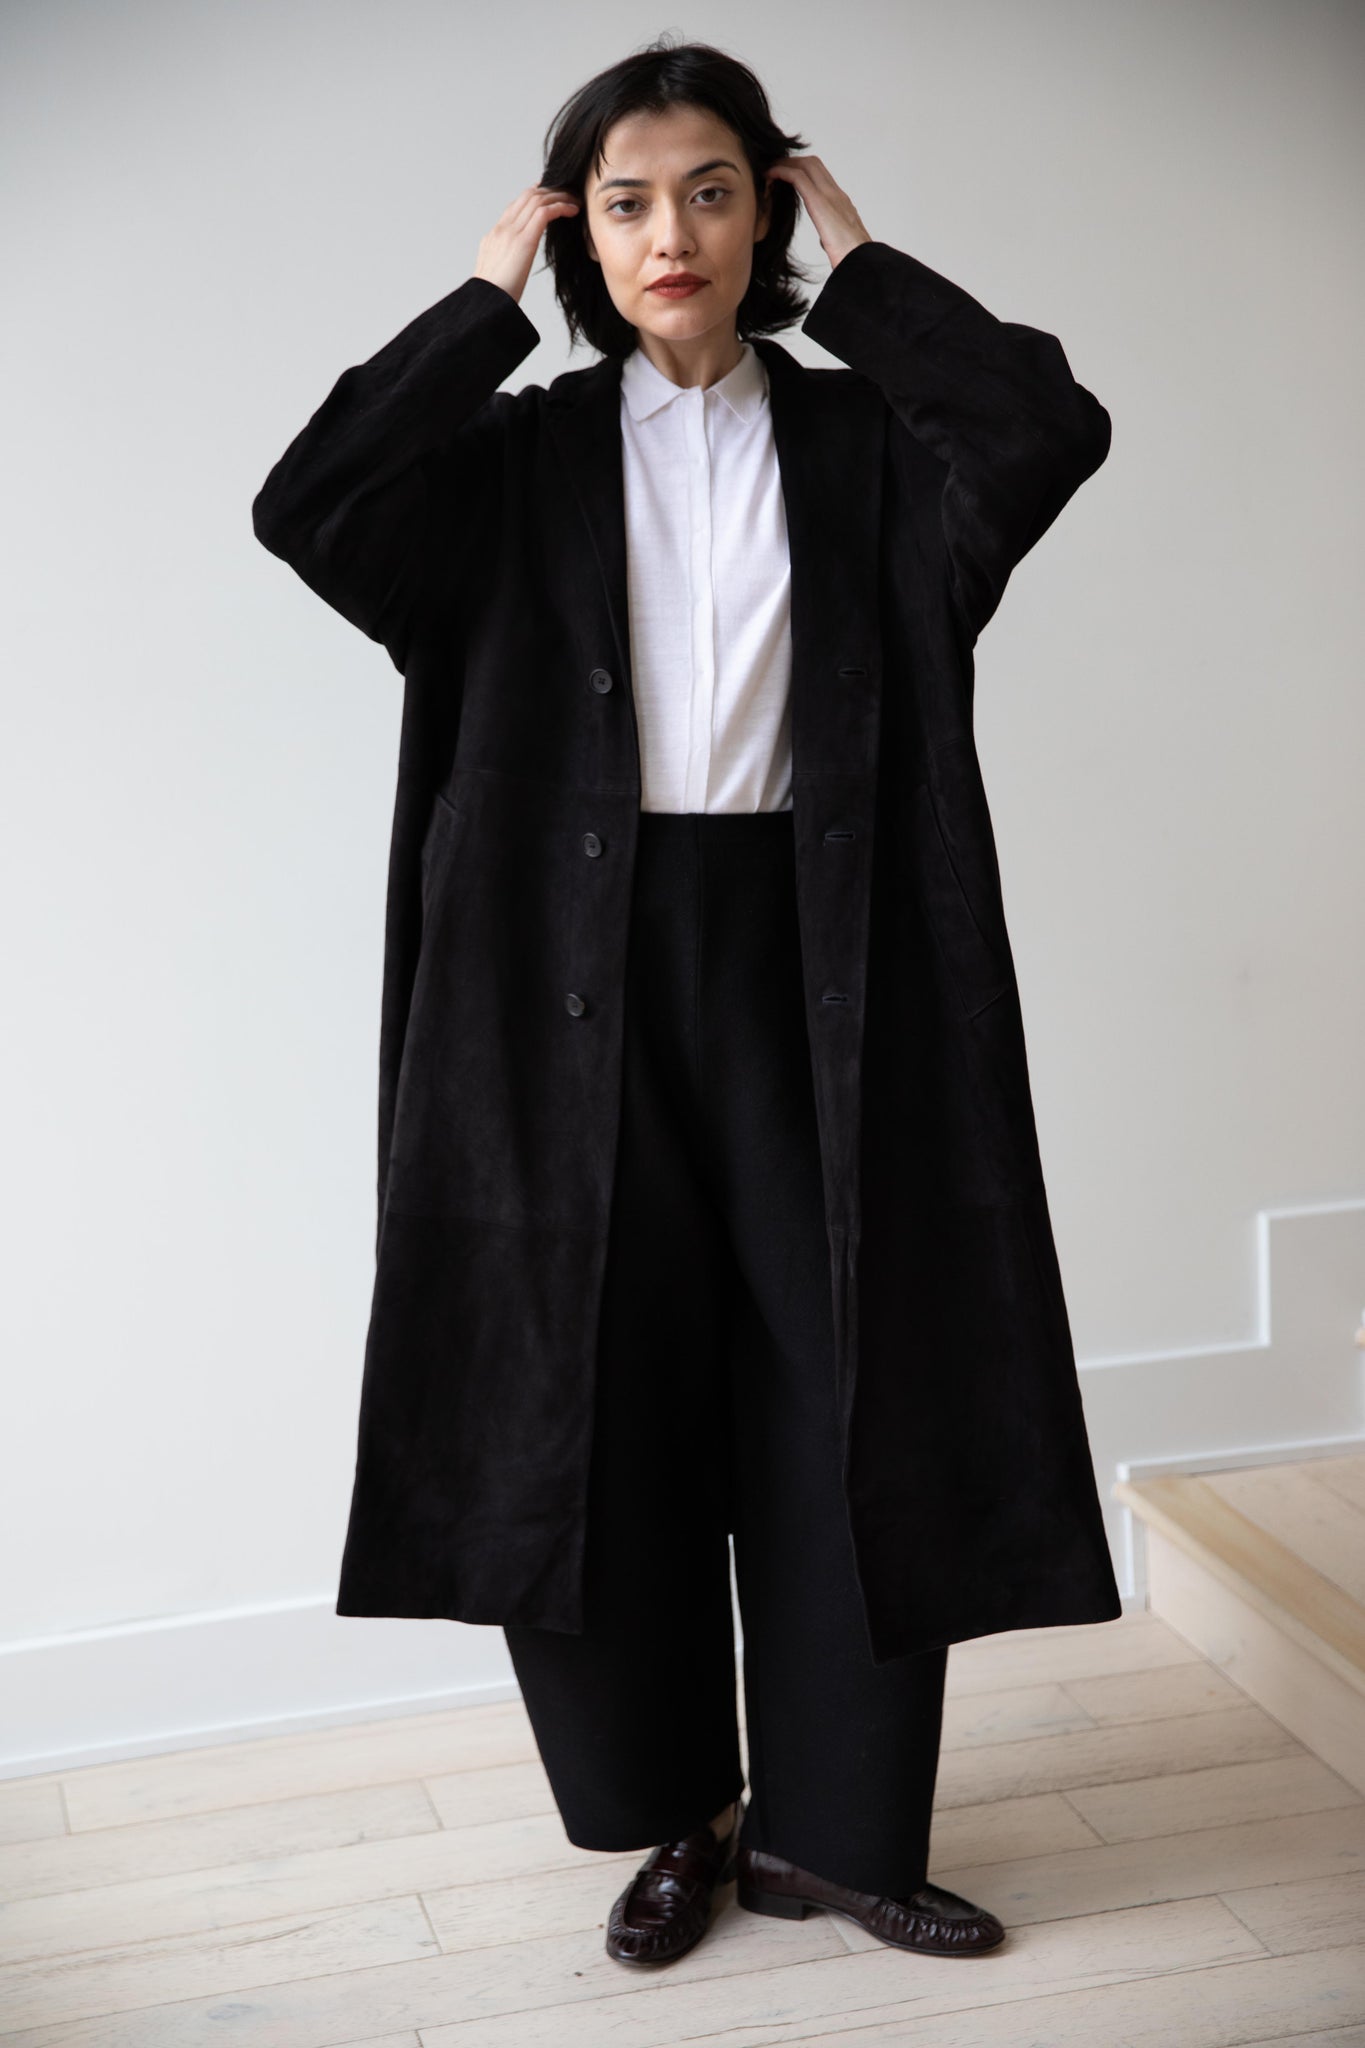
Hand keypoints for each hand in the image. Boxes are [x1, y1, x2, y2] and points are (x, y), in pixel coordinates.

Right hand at [475, 183, 580, 302]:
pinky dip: (560, 206)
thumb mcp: (496, 274)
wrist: (485, 306)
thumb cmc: (493, 299)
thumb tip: (512, 263)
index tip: (550, 194)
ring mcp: (511, 232)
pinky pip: (544, 212)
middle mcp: (502, 229)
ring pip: (537, 199)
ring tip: (575, 202)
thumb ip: (505, 262)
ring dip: (559, 197)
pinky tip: (572, 211)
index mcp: (494, 236)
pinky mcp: (523, 241)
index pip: (515, 206)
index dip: (534, 195)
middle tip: (569, 195)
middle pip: (527, 196)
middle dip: (551, 191)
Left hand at [764, 154, 871, 269]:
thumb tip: (825, 240)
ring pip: (806, 165)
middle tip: (773, 168)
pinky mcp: (819, 202)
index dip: (803, 170)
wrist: (862, 262)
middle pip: (813, 164)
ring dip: (785, 163)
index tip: (786, 175)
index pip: (821, 176)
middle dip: (792, 161)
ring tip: (768, 170)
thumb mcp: (840, 242)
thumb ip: (831, 235)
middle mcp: (837, 194)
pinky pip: (797, 177)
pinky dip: (781, 172)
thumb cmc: (851, 259)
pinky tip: (769, 176)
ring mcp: (830, 195)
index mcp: (842, 203)